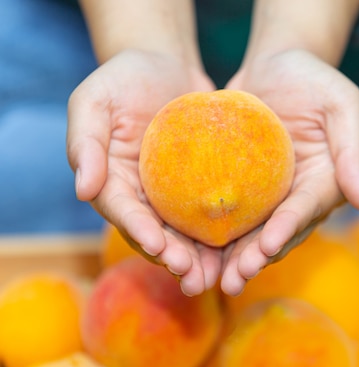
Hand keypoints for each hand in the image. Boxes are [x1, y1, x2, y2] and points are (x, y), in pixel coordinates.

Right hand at [66, 49, 219, 294]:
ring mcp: (173, 196)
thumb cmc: (123, 79)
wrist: (165, 66)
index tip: (158, 247)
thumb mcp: (95, 101)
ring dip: (199, 259)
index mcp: (112, 184)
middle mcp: (142, 197)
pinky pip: (212, 213)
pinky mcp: (201, 188)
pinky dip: (225, 233)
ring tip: (218, 277)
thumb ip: (86, 142)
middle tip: (193, 276)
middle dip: (173, 258)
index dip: (139, 232)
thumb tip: (83, 190)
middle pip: (156, 235)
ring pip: (185, 234)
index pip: (124, 213)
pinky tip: (244, 248)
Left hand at [219, 49, 358, 294]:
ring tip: (213, 281)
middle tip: (236, 278)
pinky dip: (211, 235)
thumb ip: (353, 149)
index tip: (269, 244)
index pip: (307, 209)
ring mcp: (268, 197)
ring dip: (233, 259)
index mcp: (326, 183)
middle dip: (257, 258)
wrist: (276, 67)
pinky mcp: (241, 190)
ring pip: (250, 233)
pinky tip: (190, 252)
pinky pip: (226, 214)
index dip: (288, 228)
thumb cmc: (314, 80)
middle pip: (278, 232)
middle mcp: (297, 198)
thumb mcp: (342, 103)